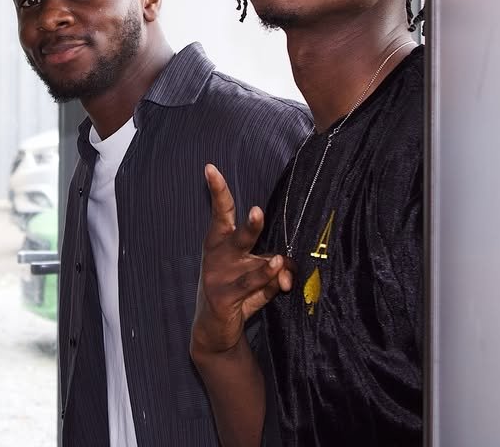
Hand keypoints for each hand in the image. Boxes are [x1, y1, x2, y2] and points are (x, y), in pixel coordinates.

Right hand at [191, 164, 294, 360]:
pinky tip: (276, 273)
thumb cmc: (236, 294)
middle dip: (249, 225)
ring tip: (279, 261)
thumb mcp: (257, 279)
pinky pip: (249, 287)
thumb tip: (288, 269)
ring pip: (248, 267)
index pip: (220, 213)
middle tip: (259, 212)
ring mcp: (218, 278)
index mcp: (220, 243)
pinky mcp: (223, 299)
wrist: (214, 331)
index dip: (217, 191)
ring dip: (264, 265)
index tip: (211, 169)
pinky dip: (265, 281)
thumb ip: (275, 270)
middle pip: (235, 235)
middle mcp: (218, 257)